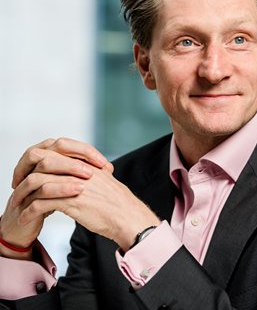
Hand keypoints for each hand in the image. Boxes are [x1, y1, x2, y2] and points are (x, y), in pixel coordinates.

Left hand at [11, 138, 159, 251]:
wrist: (127, 216)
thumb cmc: (117, 202)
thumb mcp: (104, 180)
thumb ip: (90, 172)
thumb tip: (77, 172)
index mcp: (86, 161)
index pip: (57, 148)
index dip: (39, 158)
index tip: (30, 170)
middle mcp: (79, 169)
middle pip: (42, 160)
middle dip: (24, 171)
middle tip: (17, 184)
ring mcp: (74, 184)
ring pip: (37, 182)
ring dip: (23, 194)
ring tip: (17, 205)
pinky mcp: (72, 202)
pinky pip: (41, 204)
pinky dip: (29, 211)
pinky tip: (25, 218)